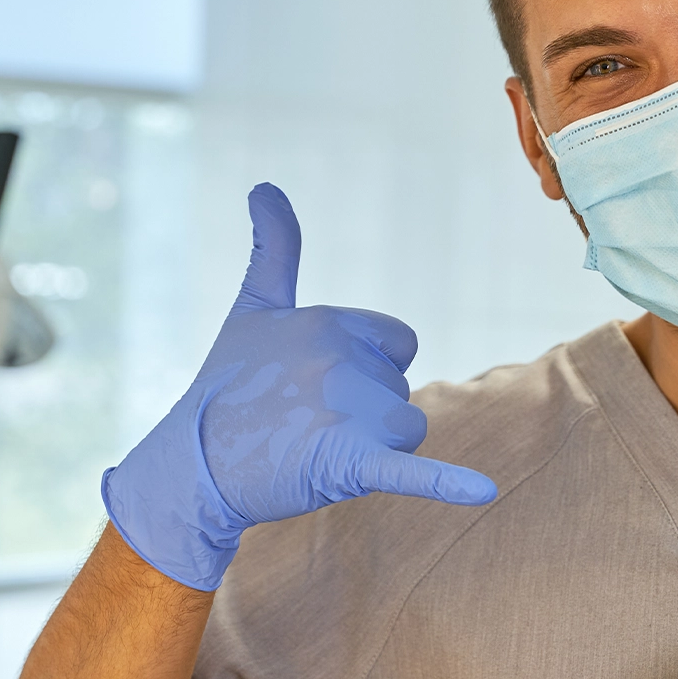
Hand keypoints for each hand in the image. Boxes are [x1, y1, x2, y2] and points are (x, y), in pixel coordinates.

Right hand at [102, 183, 495, 589]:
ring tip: (315, 449)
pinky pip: (414, 470)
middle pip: (400, 389)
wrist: (194, 466)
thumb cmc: (228, 386)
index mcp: (332, 322)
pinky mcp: (352, 463)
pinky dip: (449, 485)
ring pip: (409, 427)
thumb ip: (275, 248)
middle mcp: (344, 361)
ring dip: (375, 445)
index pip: (399, 346)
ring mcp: (349, 413)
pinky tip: (484, 493)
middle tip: (304, 422)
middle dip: (365, 410)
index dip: (367, 369)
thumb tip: (265, 185)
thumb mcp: (253, 308)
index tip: (316, 383)